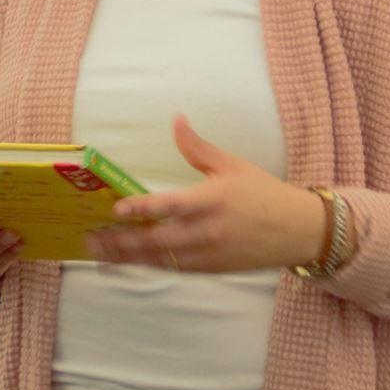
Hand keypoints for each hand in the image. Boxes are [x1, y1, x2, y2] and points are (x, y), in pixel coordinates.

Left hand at [88, 114, 330, 274]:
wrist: (297, 230)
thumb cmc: (263, 193)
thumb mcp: (233, 165)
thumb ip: (198, 147)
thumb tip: (176, 120)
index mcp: (214, 200)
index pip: (172, 206)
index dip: (143, 209)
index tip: (117, 209)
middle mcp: (209, 231)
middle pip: (158, 240)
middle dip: (122, 241)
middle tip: (91, 236)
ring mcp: (210, 254)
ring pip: (161, 259)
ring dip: (128, 256)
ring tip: (99, 251)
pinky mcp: (212, 269)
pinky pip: (174, 268)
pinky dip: (148, 264)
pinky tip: (127, 259)